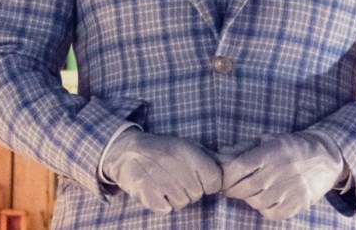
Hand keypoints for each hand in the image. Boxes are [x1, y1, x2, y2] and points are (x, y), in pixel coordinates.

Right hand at [102, 129, 221, 213]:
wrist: (127, 151)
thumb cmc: (162, 150)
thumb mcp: (185, 144)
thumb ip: (207, 156)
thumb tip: (228, 167)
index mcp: (188, 152)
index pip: (214, 180)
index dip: (208, 183)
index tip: (199, 179)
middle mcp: (175, 164)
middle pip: (197, 194)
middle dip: (190, 190)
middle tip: (176, 179)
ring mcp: (160, 179)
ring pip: (182, 203)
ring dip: (175, 198)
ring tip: (164, 183)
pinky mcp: (146, 193)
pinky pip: (166, 209)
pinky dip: (162, 204)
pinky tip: (156, 191)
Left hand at [222, 132, 345, 220]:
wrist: (325, 158)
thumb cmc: (292, 147)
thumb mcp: (268, 140)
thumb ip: (244, 148)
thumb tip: (219, 153)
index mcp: (269, 153)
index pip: (237, 168)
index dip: (225, 175)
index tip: (222, 177)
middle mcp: (277, 173)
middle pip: (242, 188)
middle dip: (232, 189)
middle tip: (232, 187)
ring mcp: (287, 190)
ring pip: (255, 202)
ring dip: (249, 198)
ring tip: (253, 190)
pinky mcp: (296, 204)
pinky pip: (271, 213)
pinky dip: (265, 208)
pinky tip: (267, 199)